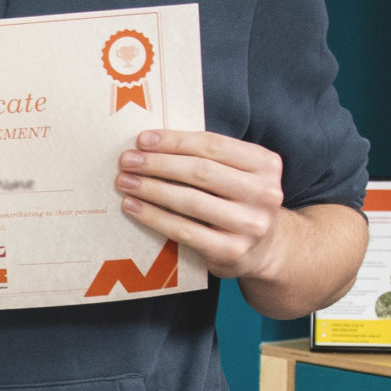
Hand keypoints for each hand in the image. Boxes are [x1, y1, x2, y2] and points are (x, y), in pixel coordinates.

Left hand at [116, 130, 286, 280]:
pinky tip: (133, 207)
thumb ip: (209, 158)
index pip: (213, 145)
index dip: (174, 141)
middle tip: (127, 161)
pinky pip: (184, 230)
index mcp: (266, 164)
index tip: (142, 140)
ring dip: (151, 188)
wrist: (264, 251)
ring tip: (124, 181)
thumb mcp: (239, 174)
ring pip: (190, 201)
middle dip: (158, 164)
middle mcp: (264, 193)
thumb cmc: (239, 203)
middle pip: (200, 171)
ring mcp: (250, 224)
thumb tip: (151, 144)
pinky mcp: (231, 251)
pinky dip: (153, 217)